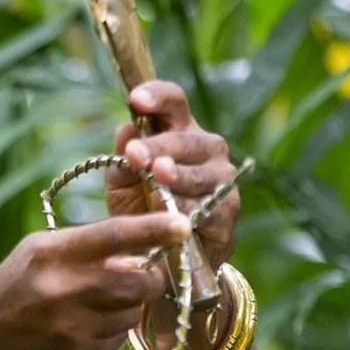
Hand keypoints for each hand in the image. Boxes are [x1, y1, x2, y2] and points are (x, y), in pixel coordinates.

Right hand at [0, 213, 190, 349]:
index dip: (153, 230)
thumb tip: (143, 249)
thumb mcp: (42, 249)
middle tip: (143, 274)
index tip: (183, 226)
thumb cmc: (20, 281)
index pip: (113, 236)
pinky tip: (85, 325)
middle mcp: (63, 291)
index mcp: (53, 255)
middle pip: (138, 283)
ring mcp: (72, 329)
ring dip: (128, 305)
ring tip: (100, 301)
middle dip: (150, 277)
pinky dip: (111, 330)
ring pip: (133, 314)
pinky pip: (118, 341)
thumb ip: (88, 245)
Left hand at [105, 81, 239, 270]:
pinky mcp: (227, 213)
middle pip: (187, 139)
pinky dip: (188, 210)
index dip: (157, 96)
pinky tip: (170, 211)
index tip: (135, 100)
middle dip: (159, 147)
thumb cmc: (141, 206)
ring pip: (200, 175)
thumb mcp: (122, 182)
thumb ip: (122, 159)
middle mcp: (207, 149)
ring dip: (177, 176)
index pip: (174, 102)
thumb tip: (125, 129)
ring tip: (157, 177)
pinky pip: (208, 209)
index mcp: (179, 131)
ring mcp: (222, 180)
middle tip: (135, 154)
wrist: (160, 253)